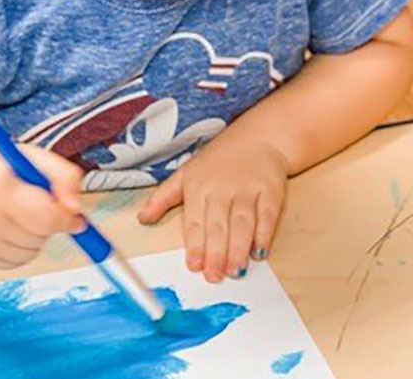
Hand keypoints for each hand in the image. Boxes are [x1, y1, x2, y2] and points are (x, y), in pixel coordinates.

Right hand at [0, 143, 83, 268]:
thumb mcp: (34, 158)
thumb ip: (64, 176)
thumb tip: (76, 208)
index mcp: (1, 190)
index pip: (46, 216)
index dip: (66, 218)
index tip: (75, 215)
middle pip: (40, 236)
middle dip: (50, 223)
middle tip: (39, 204)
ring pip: (32, 252)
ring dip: (37, 237)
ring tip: (22, 213)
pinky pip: (18, 262)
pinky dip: (23, 248)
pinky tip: (12, 227)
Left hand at [137, 141, 288, 282]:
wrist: (258, 138)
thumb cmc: (219, 161)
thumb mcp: (186, 173)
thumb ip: (163, 197)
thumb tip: (141, 218)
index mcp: (198, 185)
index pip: (195, 221)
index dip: (195, 245)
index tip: (194, 266)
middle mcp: (222, 188)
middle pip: (218, 225)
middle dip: (216, 253)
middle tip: (214, 276)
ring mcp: (247, 189)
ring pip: (242, 223)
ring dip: (239, 248)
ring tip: (235, 270)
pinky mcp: (270, 190)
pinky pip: (267, 215)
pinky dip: (264, 234)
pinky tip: (259, 252)